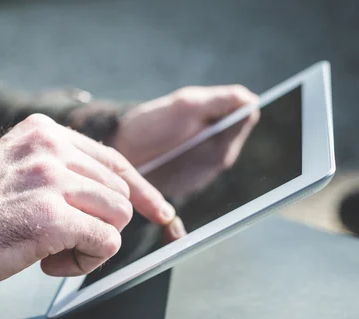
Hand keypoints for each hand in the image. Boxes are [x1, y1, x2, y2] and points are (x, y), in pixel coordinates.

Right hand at [0, 114, 180, 289]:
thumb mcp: (15, 170)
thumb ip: (59, 171)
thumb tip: (109, 193)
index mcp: (42, 132)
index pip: (113, 158)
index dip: (141, 189)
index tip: (157, 210)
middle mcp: (49, 147)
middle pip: (119, 191)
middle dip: (101, 225)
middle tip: (62, 243)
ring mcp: (50, 179)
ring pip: (117, 216)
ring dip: (92, 244)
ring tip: (51, 253)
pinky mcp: (50, 216)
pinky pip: (105, 242)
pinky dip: (86, 260)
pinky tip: (49, 263)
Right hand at [110, 85, 259, 201]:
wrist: (112, 151)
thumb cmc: (146, 129)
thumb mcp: (184, 106)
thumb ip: (221, 101)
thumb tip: (251, 98)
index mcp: (218, 154)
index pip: (243, 118)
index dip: (228, 105)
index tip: (206, 101)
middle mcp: (213, 168)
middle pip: (230, 131)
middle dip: (214, 117)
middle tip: (184, 114)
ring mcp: (199, 174)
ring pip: (214, 140)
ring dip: (200, 128)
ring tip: (174, 127)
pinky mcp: (185, 176)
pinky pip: (198, 151)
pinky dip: (189, 140)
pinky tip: (170, 139)